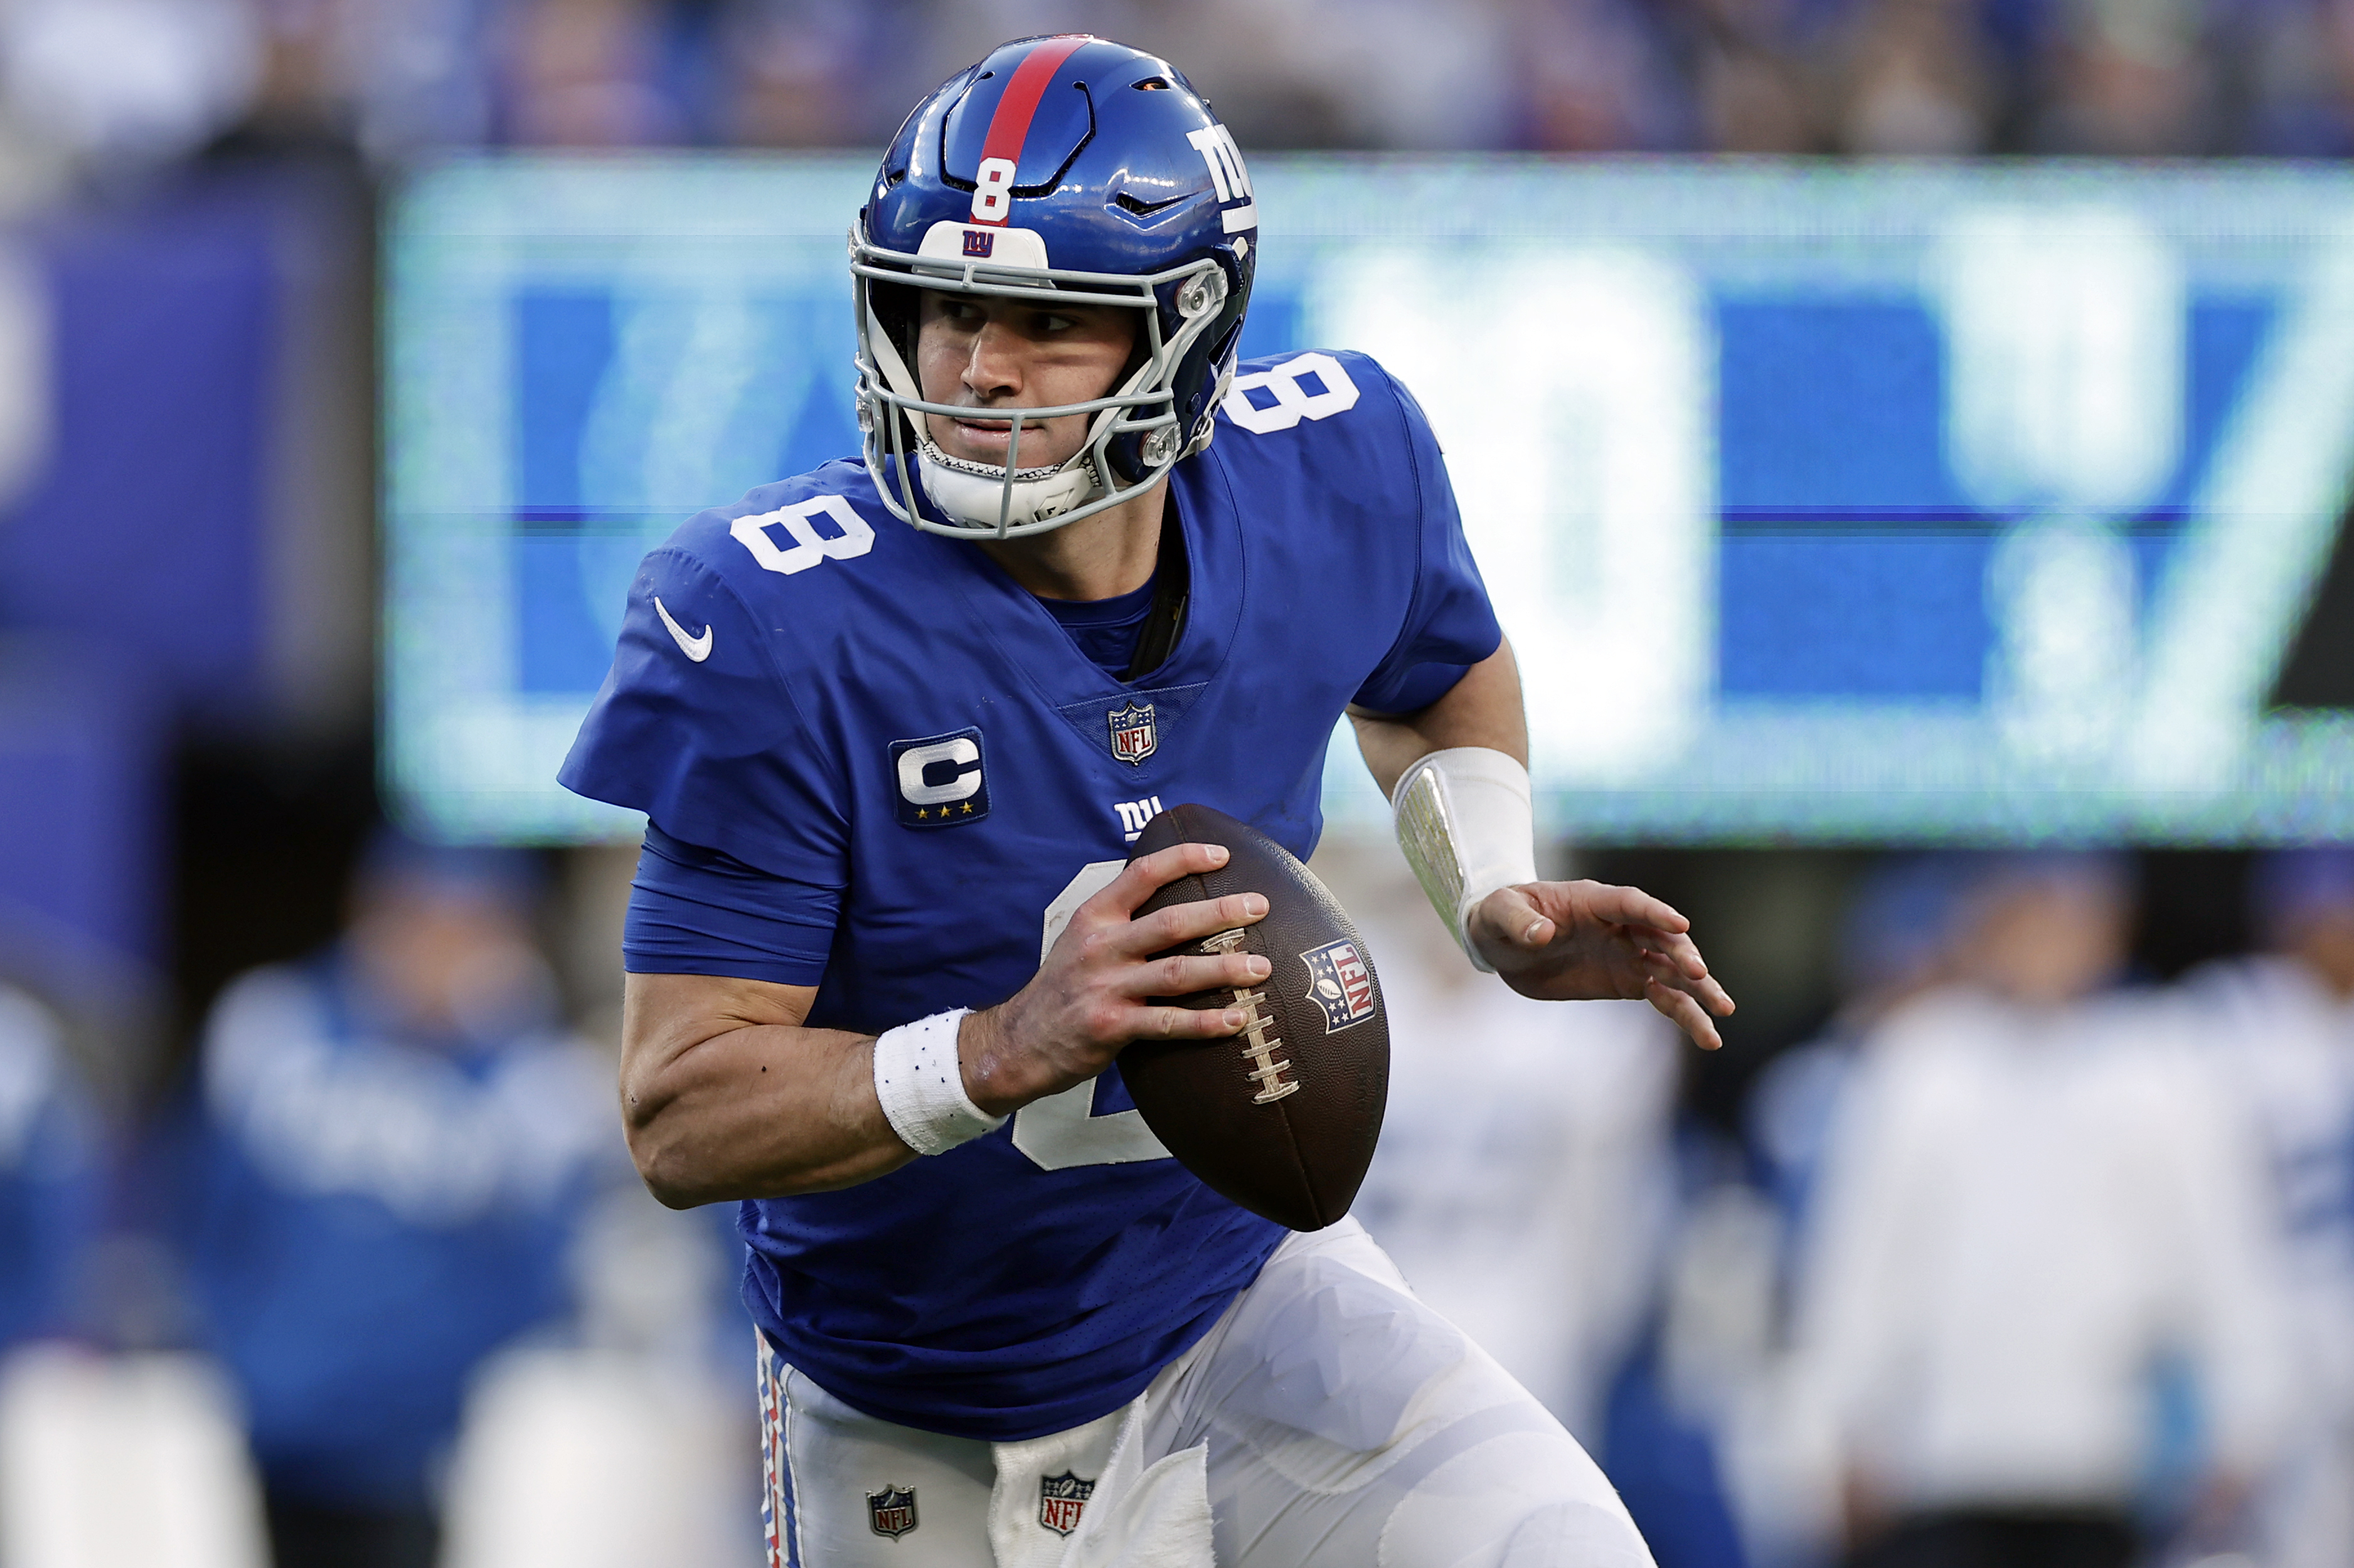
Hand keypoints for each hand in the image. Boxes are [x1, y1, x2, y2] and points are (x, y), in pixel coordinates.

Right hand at [961, 842, 1270, 1114]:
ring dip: (1224, 969)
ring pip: (1176, 973)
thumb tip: (1179, 901)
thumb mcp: (1080, 939)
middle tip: (1260, 907)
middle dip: (1221, 912)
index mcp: (1094, 916)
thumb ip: (1121, 919)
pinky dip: (1205, 1022)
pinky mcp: (1111, 1027)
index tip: (1222, 855)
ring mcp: (1105, 988)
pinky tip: (1236, 1020)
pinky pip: (1168, 1023)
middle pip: (1170, 922)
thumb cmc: (1062, 988)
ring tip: (1262, 968)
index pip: (1142, 874)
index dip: (1184, 859)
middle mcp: (1100, 947)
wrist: (1019, 1041)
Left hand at [1467, 879, 1733, 1048]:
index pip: (1630, 903)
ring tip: (1724, 1012)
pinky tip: (1707, 1034)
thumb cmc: (1500, 917)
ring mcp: (1628, 954)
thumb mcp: (1498, 914)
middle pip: (1661, 937)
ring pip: (1671, 971)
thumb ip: (1518, 920)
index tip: (1680, 923)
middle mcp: (1619, 925)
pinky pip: (1663, 997)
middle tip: (1700, 975)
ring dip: (1699, 990)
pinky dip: (1685, 1014)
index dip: (1654, 913)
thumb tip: (1540, 933)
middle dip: (1682, 954)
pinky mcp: (1628, 982)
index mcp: (1592, 900)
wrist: (1503, 943)